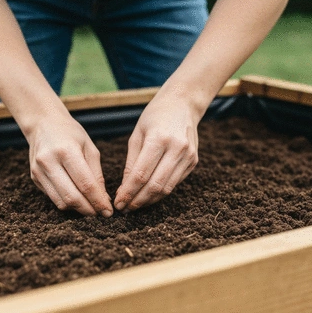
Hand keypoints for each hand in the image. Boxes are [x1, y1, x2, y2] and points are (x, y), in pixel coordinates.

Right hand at [25, 113, 112, 216]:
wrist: (43, 124)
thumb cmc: (71, 134)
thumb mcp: (90, 148)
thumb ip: (97, 175)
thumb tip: (104, 200)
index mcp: (66, 151)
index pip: (85, 184)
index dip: (98, 201)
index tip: (108, 212)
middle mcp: (49, 162)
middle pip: (71, 196)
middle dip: (88, 209)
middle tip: (100, 213)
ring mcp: (38, 171)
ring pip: (60, 202)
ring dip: (77, 209)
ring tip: (90, 208)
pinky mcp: (34, 178)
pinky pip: (53, 198)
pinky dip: (67, 203)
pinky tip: (77, 200)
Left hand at [114, 91, 199, 211]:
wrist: (183, 104)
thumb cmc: (154, 117)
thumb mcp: (137, 135)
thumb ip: (131, 164)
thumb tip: (124, 190)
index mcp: (159, 139)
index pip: (141, 175)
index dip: (128, 193)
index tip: (118, 203)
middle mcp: (177, 149)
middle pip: (155, 185)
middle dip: (138, 201)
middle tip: (125, 209)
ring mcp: (188, 156)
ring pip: (167, 188)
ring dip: (149, 200)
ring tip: (135, 205)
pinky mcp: (193, 162)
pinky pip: (175, 183)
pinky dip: (160, 192)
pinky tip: (148, 195)